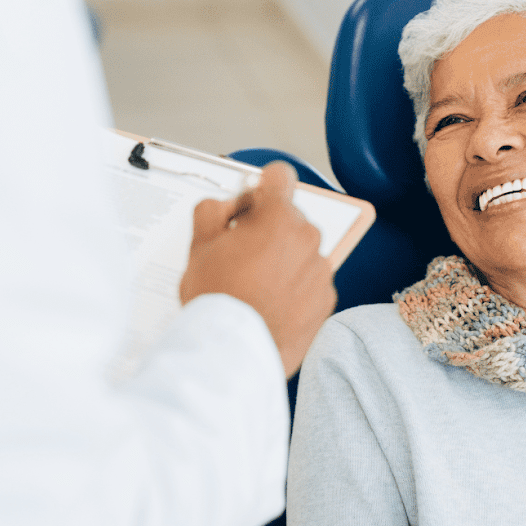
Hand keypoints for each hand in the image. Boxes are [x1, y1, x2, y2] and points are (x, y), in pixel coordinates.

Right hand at [180, 162, 336, 376]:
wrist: (235, 350)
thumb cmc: (216, 297)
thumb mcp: (199, 244)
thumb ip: (212, 210)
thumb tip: (227, 205)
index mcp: (277, 217)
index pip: (279, 176)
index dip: (262, 186)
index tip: (254, 201)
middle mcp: (307, 237)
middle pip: (289, 218)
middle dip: (268, 229)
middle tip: (242, 254)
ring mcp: (320, 269)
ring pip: (301, 251)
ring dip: (283, 259)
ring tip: (255, 285)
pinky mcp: (326, 298)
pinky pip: (311, 281)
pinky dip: (295, 287)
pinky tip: (271, 302)